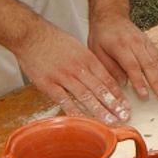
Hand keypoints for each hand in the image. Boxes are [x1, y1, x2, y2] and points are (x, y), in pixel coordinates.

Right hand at [13, 24, 131, 123]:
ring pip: (85, 96)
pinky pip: (63, 100)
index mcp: (87, 58)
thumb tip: (101, 78)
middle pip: (99, 90)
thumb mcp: (78, 48)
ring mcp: (63, 76)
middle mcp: (78, 68)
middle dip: (113, 105)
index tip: (126, 106)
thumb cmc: (54, 41)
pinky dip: (74, 111)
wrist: (31, 35)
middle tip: (124, 117)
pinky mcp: (48, 84)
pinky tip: (82, 120)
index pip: (107, 79)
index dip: (118, 94)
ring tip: (110, 121)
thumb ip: (89, 63)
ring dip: (99, 111)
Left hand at [89, 15, 157, 101]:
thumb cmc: (101, 34)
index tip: (144, 94)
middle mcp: (135, 43)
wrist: (110, 16)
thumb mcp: (96, 51)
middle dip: (157, 82)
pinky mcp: (148, 42)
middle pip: (148, 64)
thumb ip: (109, 68)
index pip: (132, 66)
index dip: (139, 82)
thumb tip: (122, 83)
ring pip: (156, 60)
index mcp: (120, 46)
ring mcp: (143, 42)